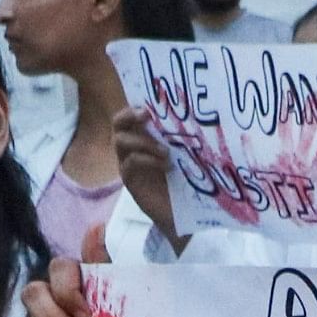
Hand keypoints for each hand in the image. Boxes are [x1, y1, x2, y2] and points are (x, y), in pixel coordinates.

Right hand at [115, 104, 178, 248]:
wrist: (180, 213)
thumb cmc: (183, 179)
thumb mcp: (184, 153)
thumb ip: (182, 136)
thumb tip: (199, 115)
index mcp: (143, 136)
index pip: (131, 114)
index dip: (136, 106)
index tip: (151, 104)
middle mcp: (132, 147)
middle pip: (118, 123)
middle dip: (129, 115)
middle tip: (146, 115)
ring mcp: (127, 163)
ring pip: (120, 141)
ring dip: (143, 141)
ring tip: (165, 151)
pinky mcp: (130, 180)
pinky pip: (130, 162)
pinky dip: (147, 159)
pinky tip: (165, 165)